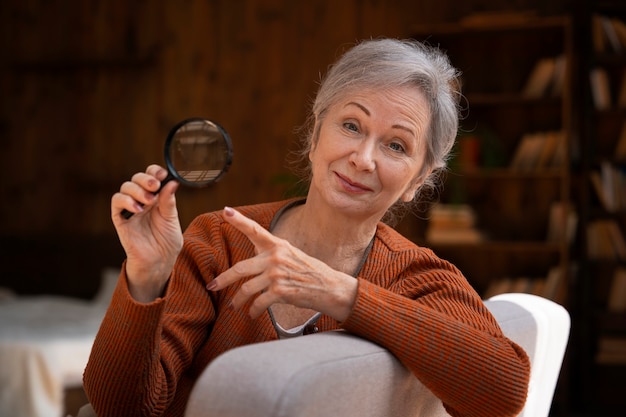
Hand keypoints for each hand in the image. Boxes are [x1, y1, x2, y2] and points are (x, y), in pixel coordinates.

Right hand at [111, 164, 182, 301]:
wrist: (159, 262)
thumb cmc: (167, 241)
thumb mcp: (172, 219)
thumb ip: (169, 201)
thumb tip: (172, 182)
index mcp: (156, 197)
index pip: (151, 176)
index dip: (154, 171)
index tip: (162, 173)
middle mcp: (142, 200)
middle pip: (136, 179)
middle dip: (145, 179)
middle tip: (155, 186)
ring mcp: (130, 209)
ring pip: (125, 188)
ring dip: (137, 190)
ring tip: (149, 201)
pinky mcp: (120, 220)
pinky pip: (116, 203)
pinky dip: (125, 201)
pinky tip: (138, 208)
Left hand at [207, 207, 357, 320]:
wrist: (330, 288)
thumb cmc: (309, 273)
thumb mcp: (291, 256)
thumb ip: (271, 255)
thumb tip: (250, 262)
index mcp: (278, 245)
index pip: (255, 230)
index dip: (239, 220)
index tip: (226, 211)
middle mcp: (276, 257)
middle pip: (240, 268)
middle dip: (223, 280)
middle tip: (212, 286)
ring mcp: (277, 275)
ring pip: (246, 289)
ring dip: (238, 300)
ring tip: (234, 306)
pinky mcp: (280, 291)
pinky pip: (258, 303)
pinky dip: (253, 311)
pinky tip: (252, 314)